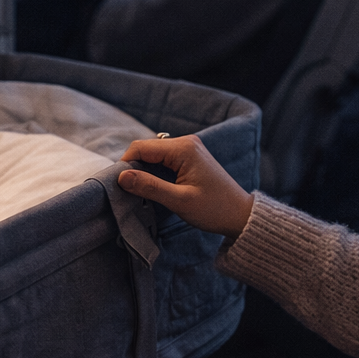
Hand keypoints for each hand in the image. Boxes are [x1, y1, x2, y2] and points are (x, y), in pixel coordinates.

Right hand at [119, 135, 254, 240]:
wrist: (240, 215)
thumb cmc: (214, 209)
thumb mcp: (180, 201)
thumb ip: (150, 187)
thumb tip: (121, 176)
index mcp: (183, 148)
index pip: (141, 147)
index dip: (125, 163)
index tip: (118, 184)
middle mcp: (185, 142)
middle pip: (146, 148)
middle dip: (133, 167)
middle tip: (128, 190)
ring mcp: (188, 149)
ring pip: (153, 154)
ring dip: (143, 170)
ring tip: (139, 191)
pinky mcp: (189, 158)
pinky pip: (163, 160)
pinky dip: (153, 172)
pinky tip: (152, 187)